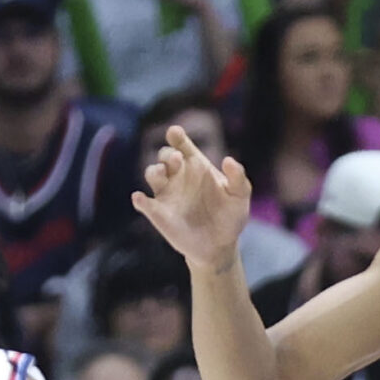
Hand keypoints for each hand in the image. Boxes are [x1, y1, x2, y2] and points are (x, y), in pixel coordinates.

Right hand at [132, 126, 253, 269]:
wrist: (221, 246)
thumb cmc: (230, 216)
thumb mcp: (239, 195)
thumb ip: (238, 177)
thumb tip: (228, 160)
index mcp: (196, 165)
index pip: (182, 145)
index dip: (176, 136)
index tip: (175, 133)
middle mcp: (178, 176)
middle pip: (165, 156)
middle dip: (168, 154)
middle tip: (177, 159)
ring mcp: (167, 194)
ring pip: (152, 173)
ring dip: (154, 170)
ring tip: (162, 172)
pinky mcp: (159, 214)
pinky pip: (144, 204)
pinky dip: (140, 200)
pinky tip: (140, 199)